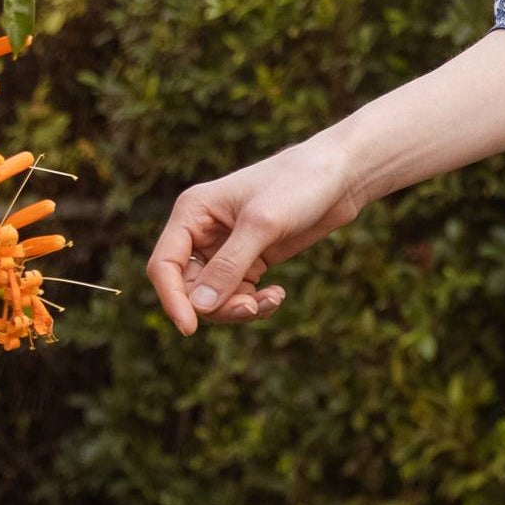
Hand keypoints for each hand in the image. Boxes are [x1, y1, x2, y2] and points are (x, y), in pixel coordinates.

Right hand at [146, 135, 363, 336]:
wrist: (340, 176)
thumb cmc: (299, 184)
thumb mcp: (262, 224)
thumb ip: (230, 266)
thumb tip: (199, 307)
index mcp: (192, 212)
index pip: (164, 265)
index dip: (172, 299)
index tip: (190, 328)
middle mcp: (203, 231)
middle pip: (189, 288)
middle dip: (217, 306)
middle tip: (251, 308)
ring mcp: (226, 248)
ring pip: (214, 297)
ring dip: (239, 308)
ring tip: (272, 300)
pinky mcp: (251, 260)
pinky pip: (238, 295)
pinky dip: (255, 303)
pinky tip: (278, 295)